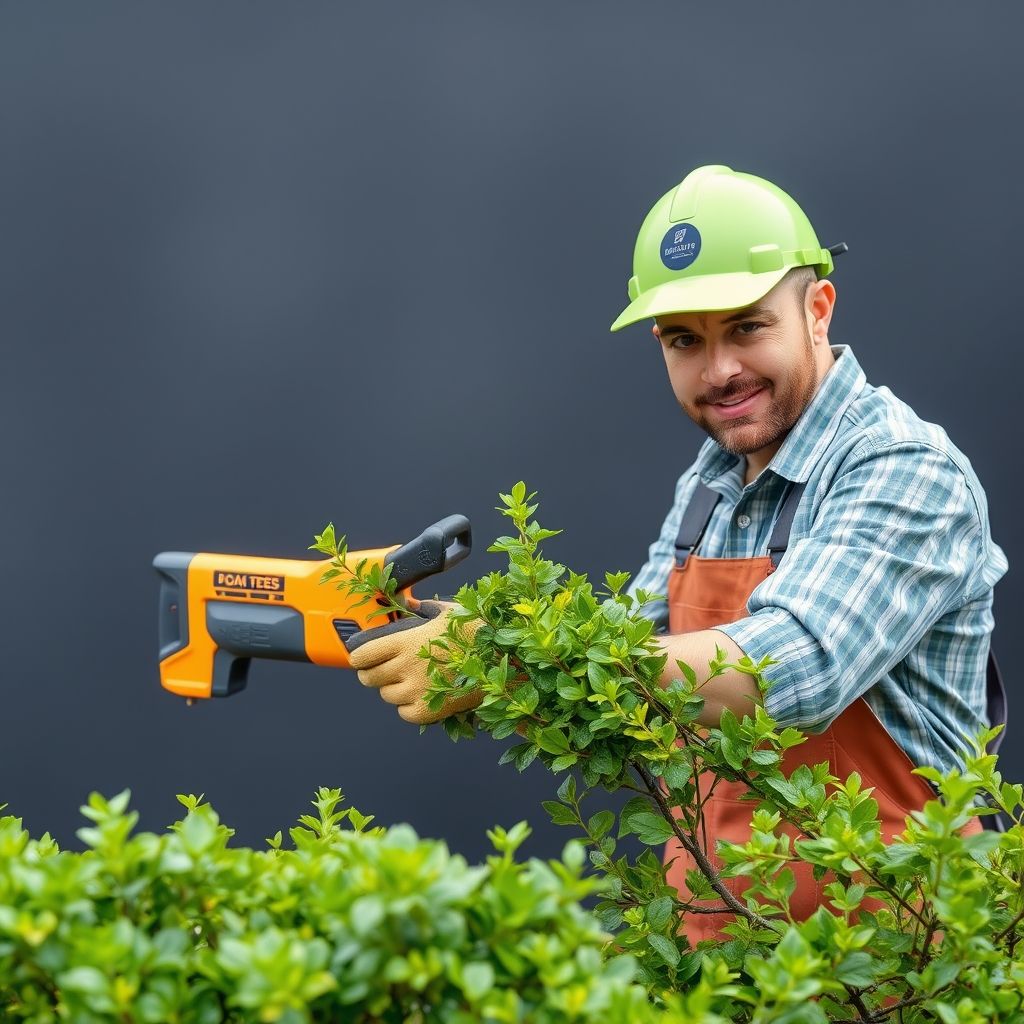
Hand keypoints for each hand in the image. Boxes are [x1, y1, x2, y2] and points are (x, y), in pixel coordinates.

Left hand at [345, 600, 482, 724]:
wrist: (502, 661)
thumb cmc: (476, 633)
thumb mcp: (447, 611)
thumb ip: (422, 608)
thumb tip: (408, 603)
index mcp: (406, 642)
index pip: (362, 656)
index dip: (359, 657)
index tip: (362, 658)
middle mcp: (406, 667)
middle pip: (368, 679)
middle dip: (373, 673)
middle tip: (386, 669)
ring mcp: (416, 691)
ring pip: (386, 696)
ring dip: (393, 689)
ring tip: (411, 680)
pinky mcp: (428, 711)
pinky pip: (404, 713)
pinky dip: (409, 706)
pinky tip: (423, 694)